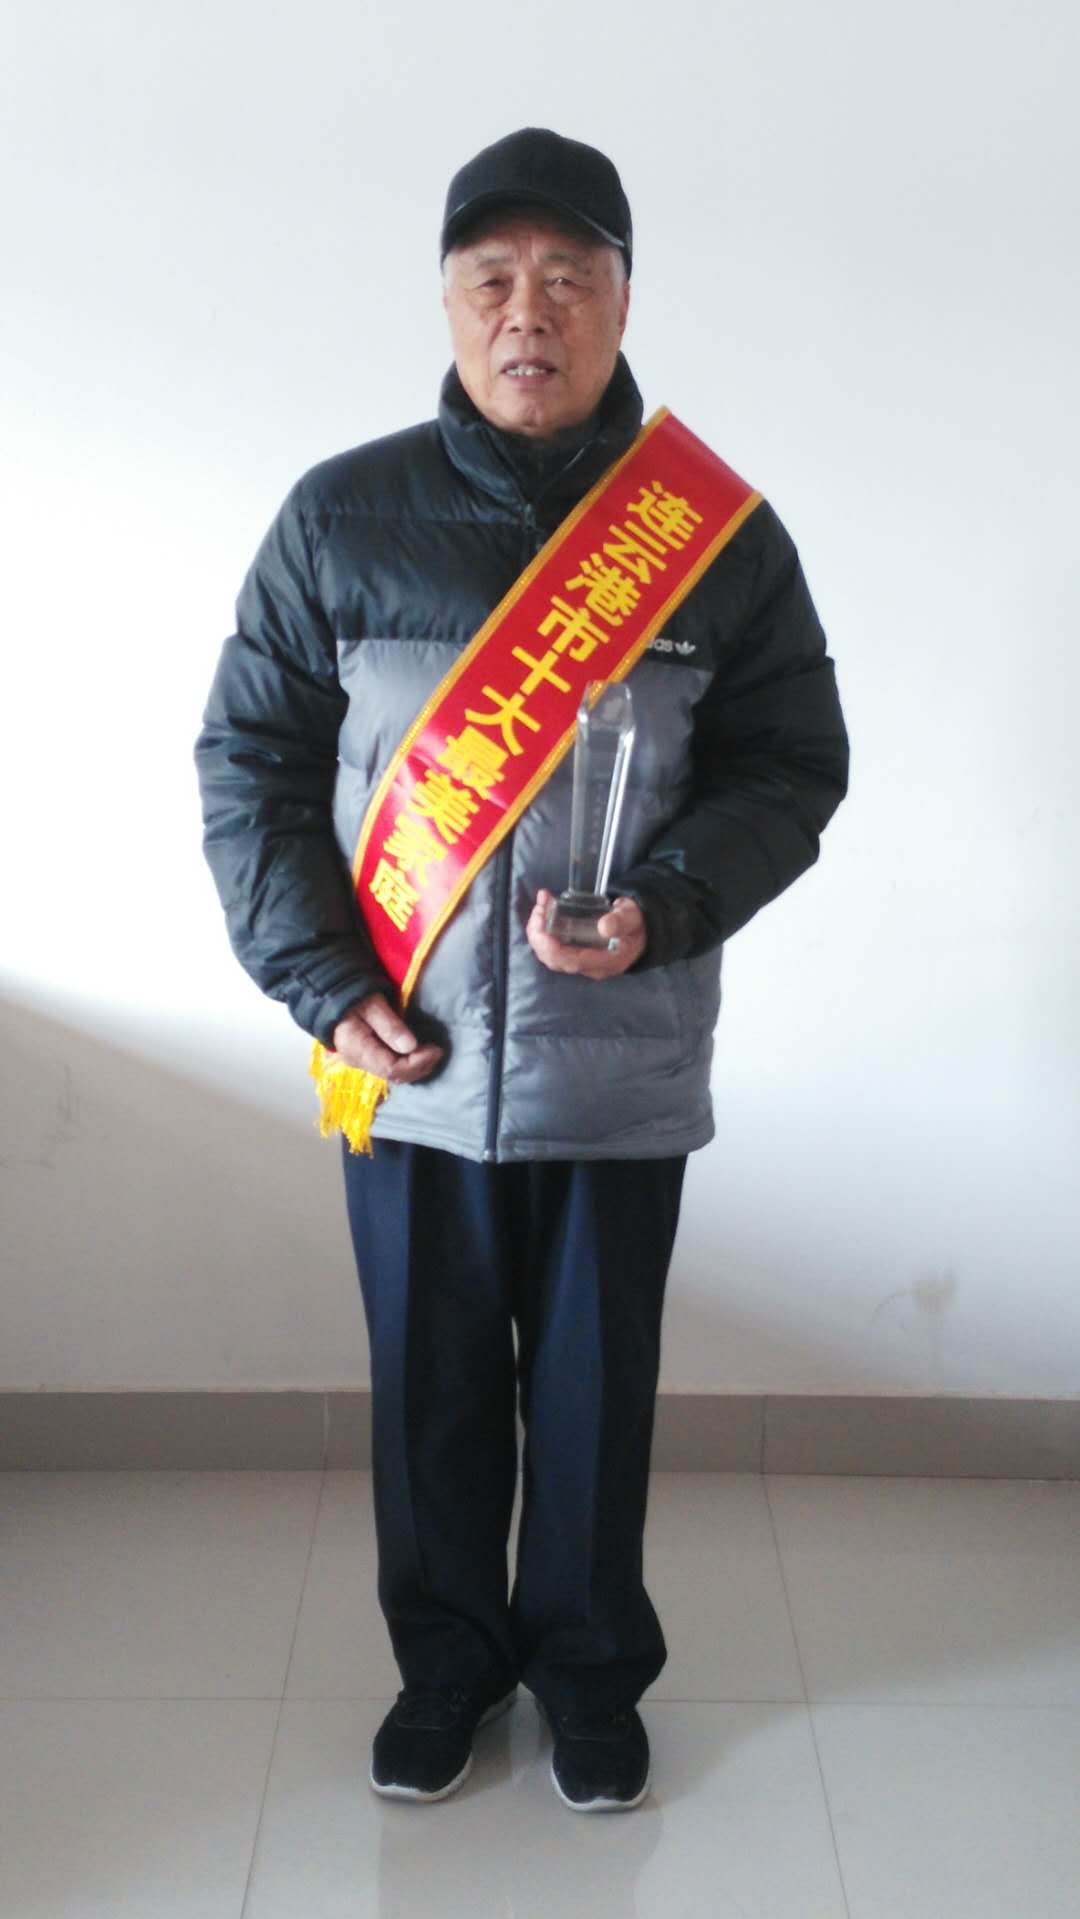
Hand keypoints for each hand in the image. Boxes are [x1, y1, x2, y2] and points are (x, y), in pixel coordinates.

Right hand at [330, 995, 443, 1082]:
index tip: (435, 1049)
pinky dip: (409, 1063)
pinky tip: (420, 1053)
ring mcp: (364, 1062)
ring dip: (417, 1067)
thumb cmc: (352, 998)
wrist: (333, 997)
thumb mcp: (371, 1005)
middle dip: (420, 1066)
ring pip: (395, 1075)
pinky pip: (392, 1068)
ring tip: (432, 1053)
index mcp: (357, 1050)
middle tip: (437, 1051)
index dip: (417, 1063)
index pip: (392, 1069)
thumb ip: (389, 1025)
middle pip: (395, 1076)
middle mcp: (360, 1062)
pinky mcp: (369, 1058)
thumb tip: (410, 1046)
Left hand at [526, 888, 646, 978]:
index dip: (553, 949)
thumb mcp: (631, 918)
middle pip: (555, 960)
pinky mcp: (573, 952)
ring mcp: (580, 961)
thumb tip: (604, 926)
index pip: (572, 962)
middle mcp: (589, 966)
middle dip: (540, 937)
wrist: (639, 927)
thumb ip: (620, 921)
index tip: (542, 931)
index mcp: (605, 962)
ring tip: (540, 905)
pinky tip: (543, 908)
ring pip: (550, 954)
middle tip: (539, 909)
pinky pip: (551, 946)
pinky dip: (542, 928)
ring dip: (538, 931)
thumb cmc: (635, 922)